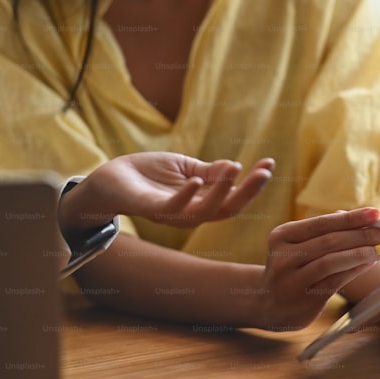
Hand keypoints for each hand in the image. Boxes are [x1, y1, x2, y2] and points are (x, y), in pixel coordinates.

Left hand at [58, 153, 274, 232]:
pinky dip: (186, 195)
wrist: (110, 179)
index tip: (269, 164)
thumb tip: (236, 167)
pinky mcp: (151, 209)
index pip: (234, 199)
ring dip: (222, 191)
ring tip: (235, 169)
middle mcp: (190, 214)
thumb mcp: (186, 168)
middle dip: (249, 191)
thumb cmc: (148, 174)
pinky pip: (172, 209)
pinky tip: (197, 179)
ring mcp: (172, 214)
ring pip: (205, 212)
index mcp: (201, 203)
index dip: (253, 184)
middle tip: (264, 171)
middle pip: (228, 209)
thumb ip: (209, 171)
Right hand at [256, 208, 379, 330]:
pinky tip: (370, 263)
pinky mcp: (304, 299)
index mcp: (282, 235)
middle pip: (329, 241)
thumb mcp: (300, 245)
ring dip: (361, 253)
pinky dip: (356, 270)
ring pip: (332, 262)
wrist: (269, 304)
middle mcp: (283, 256)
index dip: (351, 218)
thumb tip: (363, 221)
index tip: (376, 213)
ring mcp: (292, 279)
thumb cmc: (293, 266)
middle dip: (363, 235)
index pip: (322, 223)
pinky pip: (335, 281)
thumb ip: (326, 232)